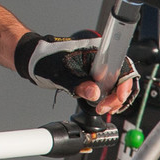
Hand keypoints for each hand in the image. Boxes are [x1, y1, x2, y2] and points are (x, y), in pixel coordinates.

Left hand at [15, 30, 136, 119]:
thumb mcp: (60, 75)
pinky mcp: (96, 75)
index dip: (124, 82)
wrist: (35, 60)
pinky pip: (110, 86)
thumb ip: (78, 85)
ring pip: (118, 83)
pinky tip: (102, 105)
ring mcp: (99, 67)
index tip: (117, 96)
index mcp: (96, 51)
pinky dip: (109, 98)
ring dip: (115, 98)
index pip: (121, 64)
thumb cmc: (45, 61)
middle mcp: (101, 57)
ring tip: (102, 108)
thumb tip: (94, 94)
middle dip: (119, 95)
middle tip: (106, 107)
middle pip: (123, 76)